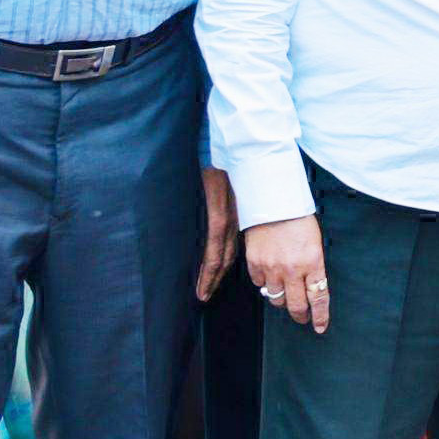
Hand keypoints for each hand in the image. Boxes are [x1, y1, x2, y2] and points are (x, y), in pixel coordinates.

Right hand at [195, 167, 237, 300]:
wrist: (220, 143)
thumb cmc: (223, 157)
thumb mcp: (229, 179)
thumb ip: (224, 194)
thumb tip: (219, 202)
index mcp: (235, 210)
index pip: (231, 243)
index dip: (225, 263)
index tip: (218, 278)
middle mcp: (232, 217)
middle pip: (228, 254)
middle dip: (219, 276)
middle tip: (209, 294)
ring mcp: (225, 218)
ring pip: (220, 256)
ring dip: (212, 278)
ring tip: (204, 295)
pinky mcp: (218, 216)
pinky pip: (214, 249)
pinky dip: (209, 270)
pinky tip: (203, 284)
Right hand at [246, 216, 332, 334]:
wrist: (272, 202)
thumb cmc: (297, 219)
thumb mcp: (315, 242)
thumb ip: (313, 266)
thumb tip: (310, 286)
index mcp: (313, 262)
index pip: (319, 298)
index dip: (320, 316)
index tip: (320, 327)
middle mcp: (292, 269)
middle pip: (296, 306)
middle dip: (300, 316)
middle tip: (302, 317)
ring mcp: (272, 267)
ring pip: (276, 298)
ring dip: (282, 299)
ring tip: (285, 293)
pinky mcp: (255, 263)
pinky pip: (259, 284)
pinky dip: (265, 283)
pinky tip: (269, 276)